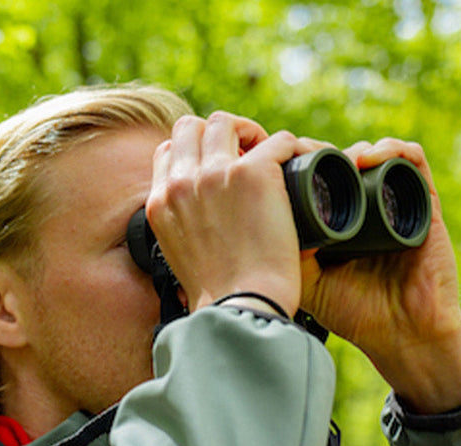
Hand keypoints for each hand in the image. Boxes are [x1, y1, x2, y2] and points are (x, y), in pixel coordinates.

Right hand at [145, 111, 313, 313]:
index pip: (169, 151)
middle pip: (192, 126)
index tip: (219, 167)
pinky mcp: (254, 174)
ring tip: (270, 155)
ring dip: (250, 132)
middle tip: (246, 155)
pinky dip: (291, 149)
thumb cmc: (220, 296)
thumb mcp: (179, 259)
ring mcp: (216, 174)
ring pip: (227, 122)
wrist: (241, 309)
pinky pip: (278, 140)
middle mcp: (182, 183)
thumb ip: (183, 230)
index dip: (195, 152)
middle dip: (218, 134)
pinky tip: (299, 166)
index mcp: (160, 203)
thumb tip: (199, 224)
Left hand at [298, 139, 460, 412]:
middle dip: (320, 152)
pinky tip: (366, 159)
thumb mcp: (306, 283)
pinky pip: (412, 160)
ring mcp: (396, 202)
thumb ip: (283, 255)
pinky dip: (391, 149)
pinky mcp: (425, 202)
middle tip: (300, 157)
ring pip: (373, 154)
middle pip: (342, 160)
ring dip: (352, 149)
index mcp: (337, 221)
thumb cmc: (355, 314)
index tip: (279, 165)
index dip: (297, 163)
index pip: (316, 177)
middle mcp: (366, 207)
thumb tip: (253, 223)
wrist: (404, 335)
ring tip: (334, 159)